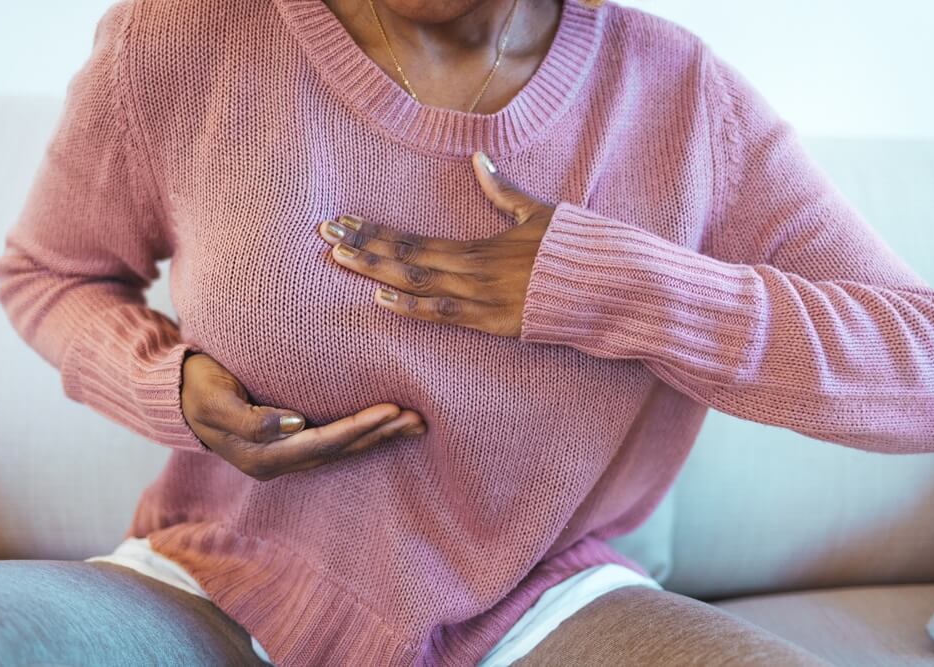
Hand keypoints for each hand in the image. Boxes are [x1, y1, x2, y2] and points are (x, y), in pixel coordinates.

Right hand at [180, 352, 425, 480]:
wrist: (176, 395)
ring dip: (378, 436)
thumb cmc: (197, 389)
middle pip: (340, 451)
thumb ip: (251, 418)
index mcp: (263, 456)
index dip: (359, 429)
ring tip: (414, 423)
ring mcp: (285, 455)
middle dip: (380, 435)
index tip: (391, 411)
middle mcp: (279, 462)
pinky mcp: (290, 441)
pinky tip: (385, 425)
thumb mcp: (215, 400)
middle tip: (418, 420)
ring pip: (342, 449)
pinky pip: (334, 441)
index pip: (323, 444)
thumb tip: (292, 425)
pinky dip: (362, 432)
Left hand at [316, 151, 556, 337]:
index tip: (342, 221)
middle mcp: (471, 268)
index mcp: (477, 244)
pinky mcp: (493, 322)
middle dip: (362, 245)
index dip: (374, 230)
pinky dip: (413, 309)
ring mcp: (480, 297)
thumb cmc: (572, 248)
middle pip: (405, 257)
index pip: (412, 237)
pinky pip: (446, 316)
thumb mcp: (538, 213)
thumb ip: (502, 191)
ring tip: (339, 258)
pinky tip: (381, 302)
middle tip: (324, 233)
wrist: (609, 282)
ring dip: (375, 273)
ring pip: (416, 284)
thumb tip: (478, 158)